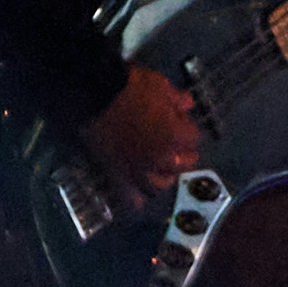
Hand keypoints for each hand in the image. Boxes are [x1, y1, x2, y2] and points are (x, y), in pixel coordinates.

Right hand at [77, 67, 203, 200]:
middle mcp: (160, 157)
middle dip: (183, 156)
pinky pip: (127, 194)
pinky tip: (137, 202)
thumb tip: (188, 104)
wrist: (93, 94)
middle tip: (179, 149)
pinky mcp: (115, 172)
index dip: (187, 128)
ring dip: (164, 178)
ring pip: (157, 184)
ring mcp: (137, 168)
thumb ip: (176, 98)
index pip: (193, 138)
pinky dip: (134, 199)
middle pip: (181, 165)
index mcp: (175, 136)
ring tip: (163, 171)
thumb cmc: (130, 86)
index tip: (181, 121)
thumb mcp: (159, 84)